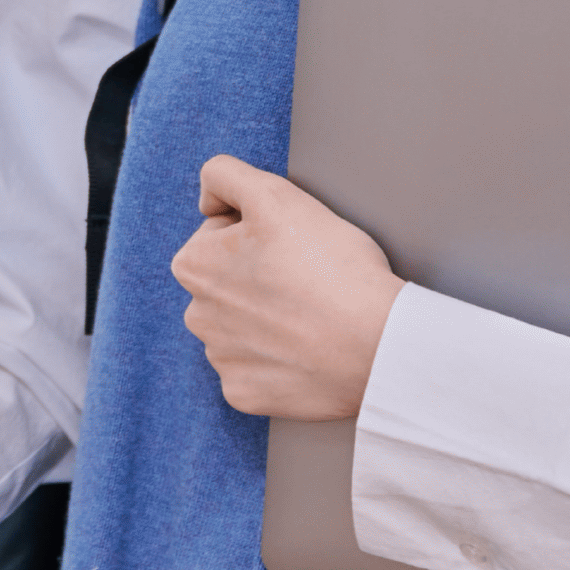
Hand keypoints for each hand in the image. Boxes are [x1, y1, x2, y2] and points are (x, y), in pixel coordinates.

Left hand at [171, 155, 404, 420]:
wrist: (376, 344)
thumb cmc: (332, 268)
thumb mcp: (275, 194)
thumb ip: (225, 175)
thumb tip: (207, 198)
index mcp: (193, 265)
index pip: (222, 234)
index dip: (261, 232)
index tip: (291, 245)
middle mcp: (196, 316)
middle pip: (230, 282)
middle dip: (259, 277)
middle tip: (307, 278)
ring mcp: (220, 359)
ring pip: (244, 327)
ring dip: (269, 319)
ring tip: (312, 315)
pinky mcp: (244, 394)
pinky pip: (257, 369)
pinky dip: (279, 360)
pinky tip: (308, 349)